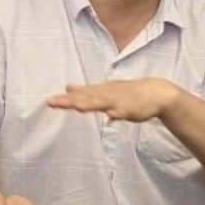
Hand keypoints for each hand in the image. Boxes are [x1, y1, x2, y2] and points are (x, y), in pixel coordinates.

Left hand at [47, 78, 177, 123]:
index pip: (79, 95)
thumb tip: (67, 87)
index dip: (64, 99)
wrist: (156, 92)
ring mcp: (119, 101)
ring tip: (76, 106)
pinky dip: (117, 113)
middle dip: (70, 101)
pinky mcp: (131, 109)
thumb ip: (86, 90)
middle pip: (85, 98)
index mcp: (99, 91)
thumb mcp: (105, 90)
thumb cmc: (128, 92)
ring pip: (102, 103)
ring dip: (89, 104)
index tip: (49, 101)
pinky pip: (123, 112)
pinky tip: (111, 116)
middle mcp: (106, 94)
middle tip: (52, 102)